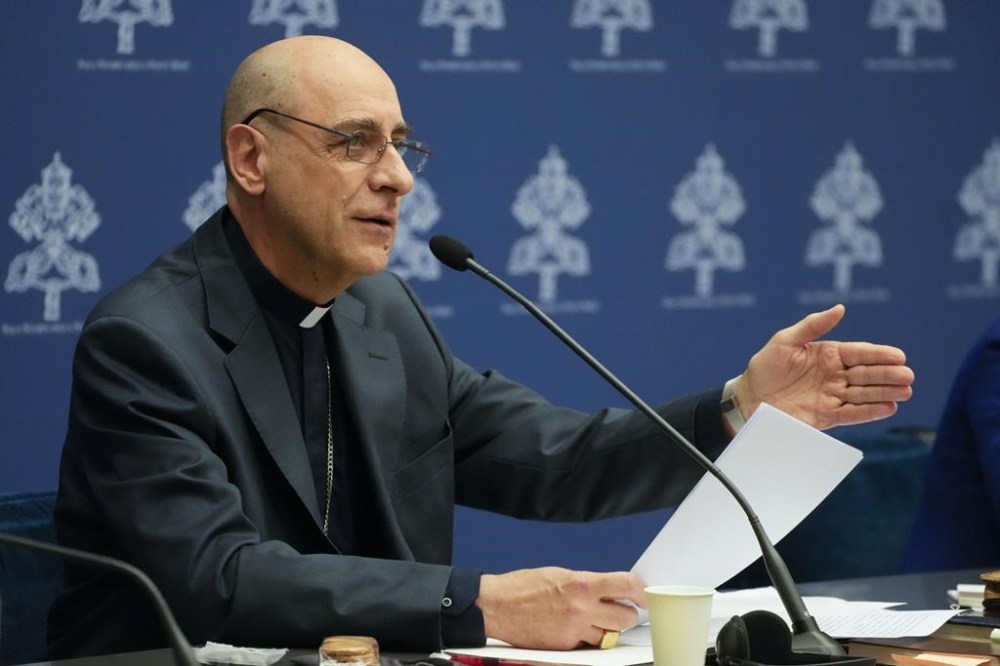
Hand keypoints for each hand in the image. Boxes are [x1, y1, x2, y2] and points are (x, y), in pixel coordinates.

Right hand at [476, 567, 645, 649]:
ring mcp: (574, 631)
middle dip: (626, 614)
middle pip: (626, 617)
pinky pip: (588, 645)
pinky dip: (587, 638)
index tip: (645, 595)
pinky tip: (575, 629)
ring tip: (596, 621)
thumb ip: (587, 583)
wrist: (496, 606)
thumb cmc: (523, 586)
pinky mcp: (565, 647)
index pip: (626, 586)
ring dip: (608, 629)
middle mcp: (582, 608)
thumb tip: (609, 590)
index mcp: (582, 584)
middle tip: (620, 610)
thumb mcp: (560, 574)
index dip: (641, 591)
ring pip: (610, 636)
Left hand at [733, 304, 913, 429]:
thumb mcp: (785, 341)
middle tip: (908, 376)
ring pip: (864, 394)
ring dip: (885, 392)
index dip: (880, 355)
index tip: (899, 356)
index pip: (859, 353)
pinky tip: (889, 408)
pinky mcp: (827, 415)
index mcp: (828, 354)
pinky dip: (870, 411)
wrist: (749, 398)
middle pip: (867, 374)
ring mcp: (832, 395)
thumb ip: (812, 325)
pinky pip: (852, 413)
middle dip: (888, 375)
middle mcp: (835, 375)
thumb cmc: (765, 367)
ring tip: (905, 391)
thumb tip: (840, 308)